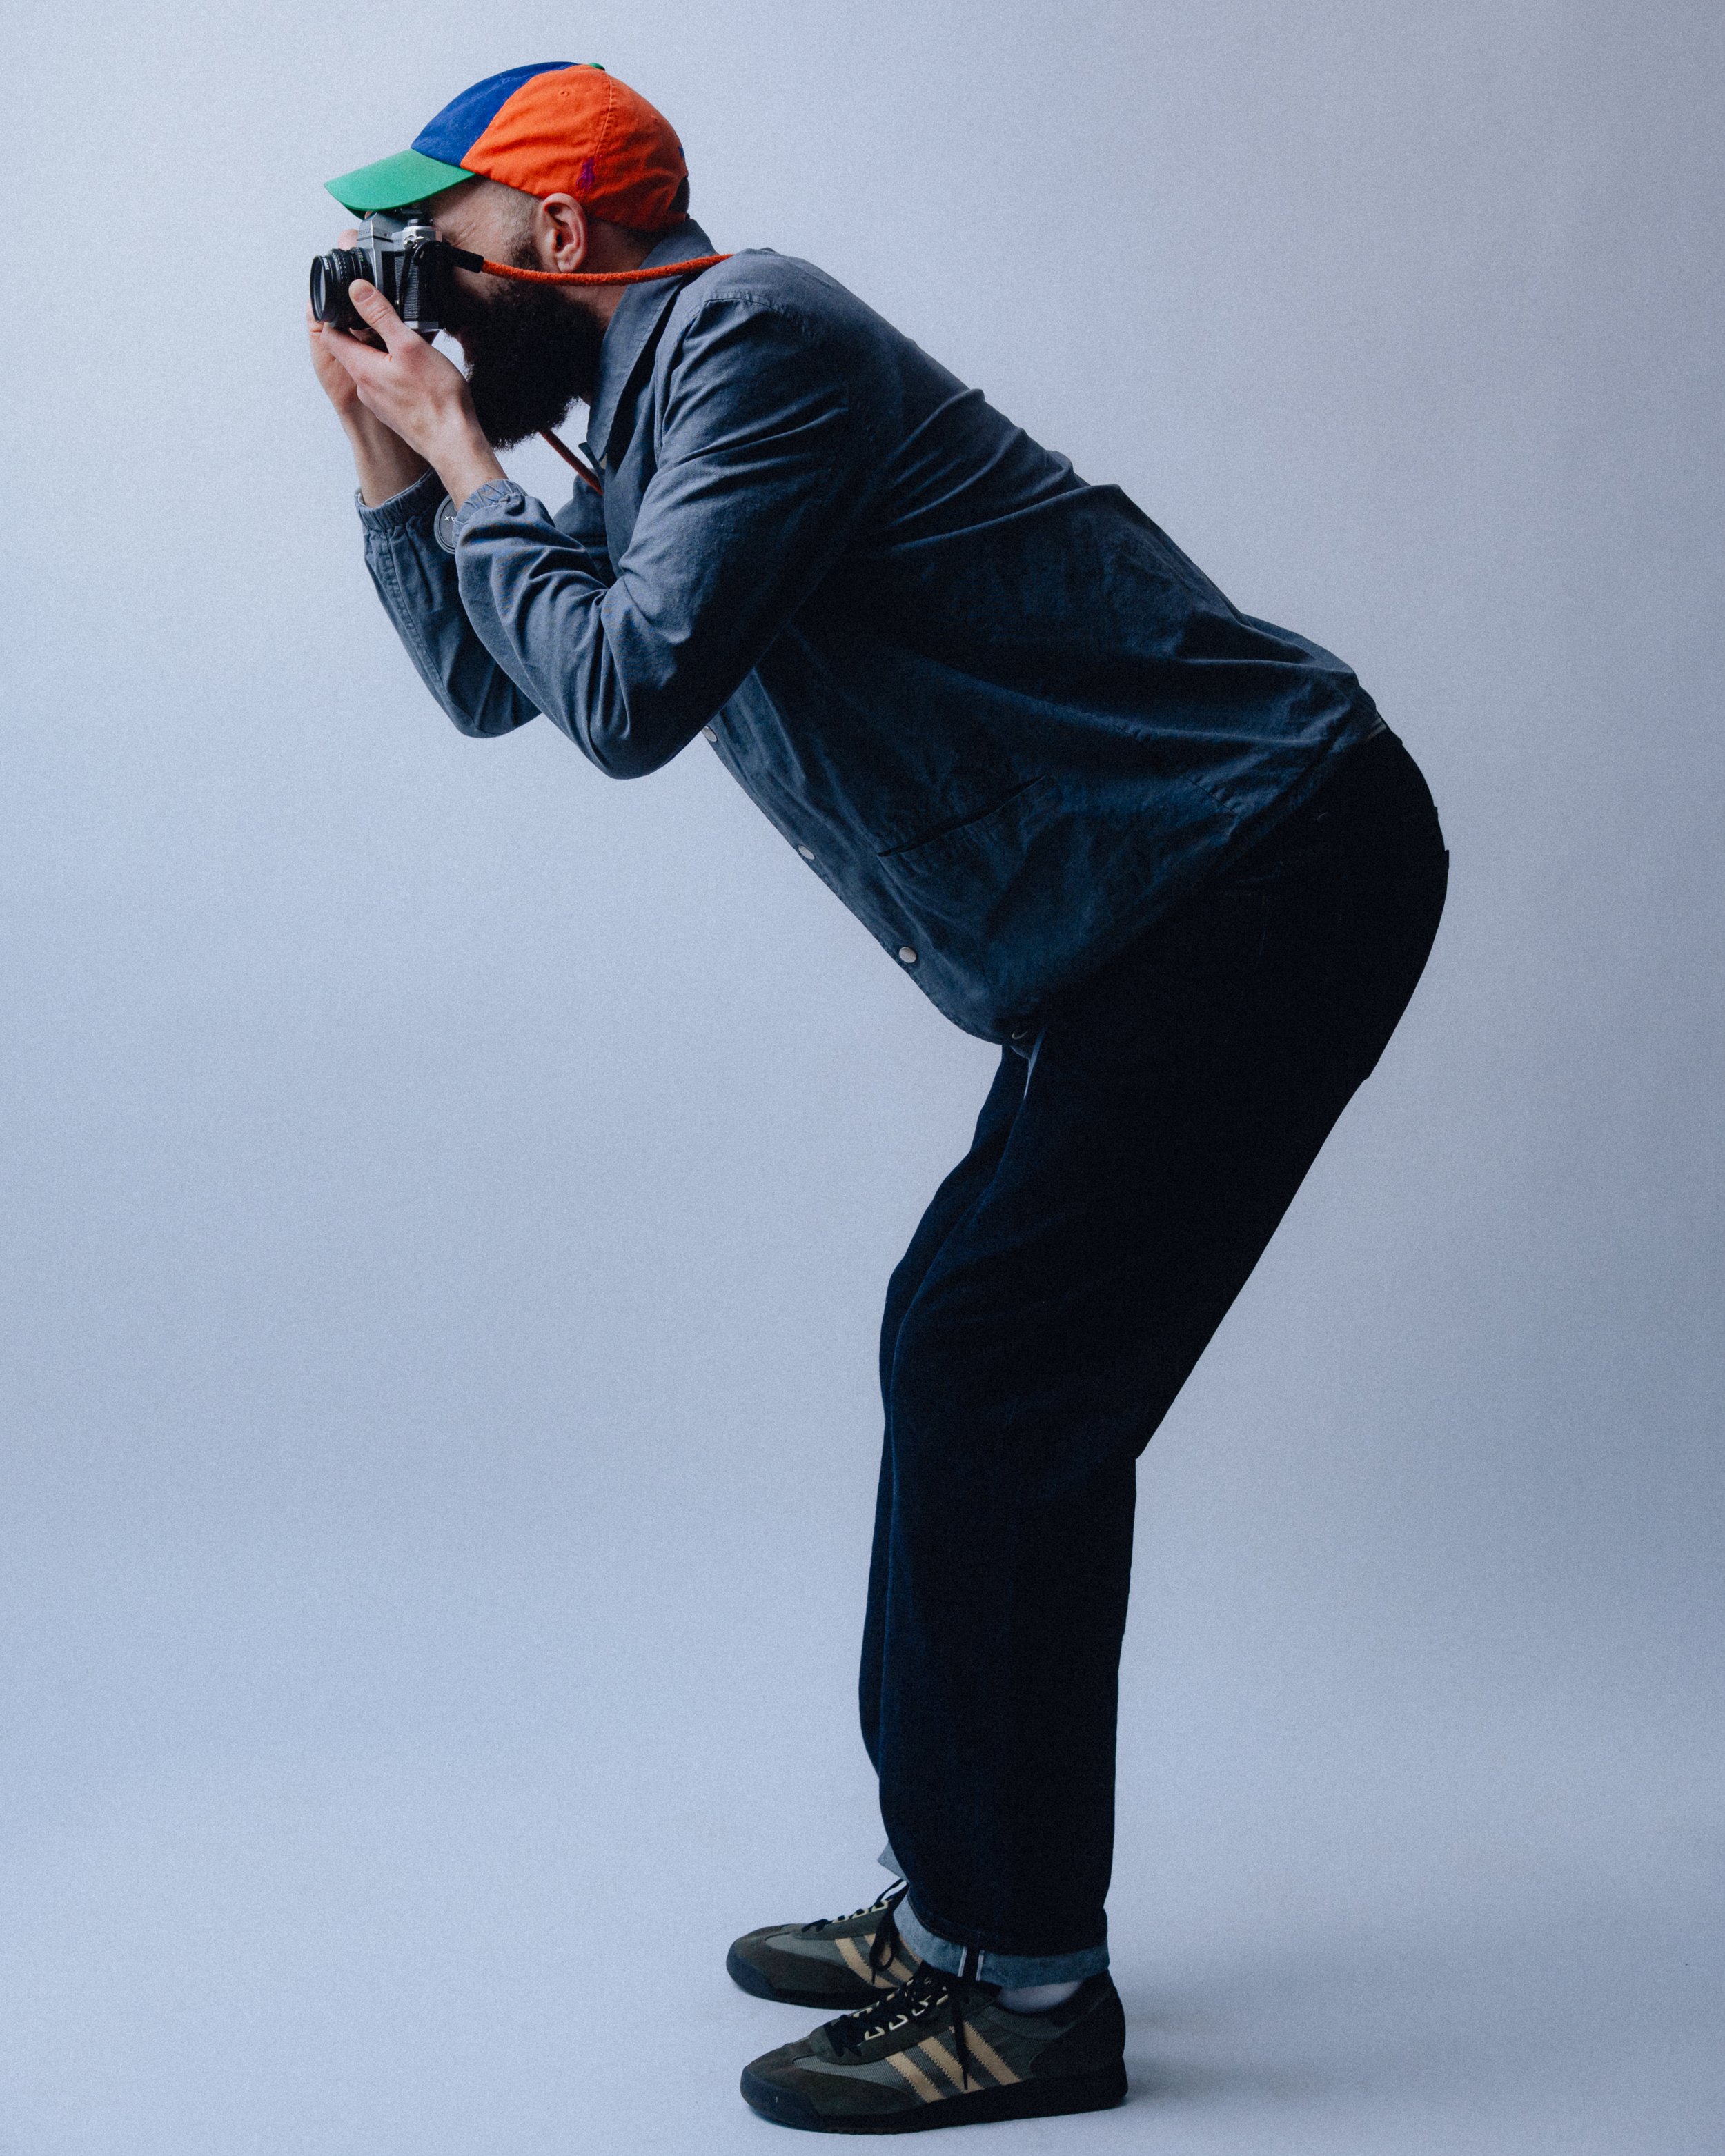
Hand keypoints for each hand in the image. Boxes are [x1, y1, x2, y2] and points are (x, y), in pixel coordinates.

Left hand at [319, 279, 504, 509]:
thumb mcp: (408, 345)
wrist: (453, 444)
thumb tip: (356, 290)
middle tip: (389, 320)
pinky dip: (396, 373)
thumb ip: (380, 315)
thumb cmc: (436, 399)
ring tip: (409, 347)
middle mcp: (364, 387)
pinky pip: (387, 385)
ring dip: (384, 353)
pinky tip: (418, 373)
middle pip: (352, 350)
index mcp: (361, 368)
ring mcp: (378, 402)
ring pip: (372, 367)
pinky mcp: (394, 413)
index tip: (352, 303)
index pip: (330, 334)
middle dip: (365, 331)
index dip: (337, 314)